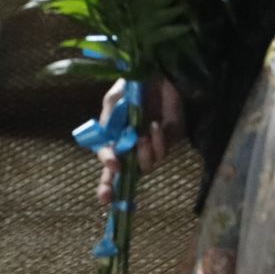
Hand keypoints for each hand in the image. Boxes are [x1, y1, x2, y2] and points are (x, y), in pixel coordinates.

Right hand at [95, 77, 185, 205]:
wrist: (161, 74)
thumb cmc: (135, 85)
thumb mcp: (115, 98)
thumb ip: (108, 117)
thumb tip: (108, 138)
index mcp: (115, 136)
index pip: (107, 158)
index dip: (106, 166)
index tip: (112, 165)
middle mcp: (131, 145)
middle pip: (121, 175)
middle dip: (113, 188)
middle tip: (109, 199)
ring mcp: (150, 146)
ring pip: (144, 166)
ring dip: (143, 155)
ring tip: (142, 137)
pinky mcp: (168, 142)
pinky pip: (162, 153)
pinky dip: (158, 143)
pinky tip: (156, 126)